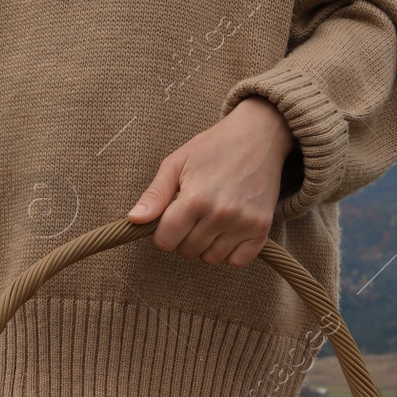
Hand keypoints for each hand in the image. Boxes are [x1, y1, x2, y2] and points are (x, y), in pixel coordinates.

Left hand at [126, 95, 296, 266]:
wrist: (260, 135)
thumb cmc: (213, 148)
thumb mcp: (176, 163)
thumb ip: (154, 195)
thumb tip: (133, 220)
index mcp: (195, 198)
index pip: (165, 241)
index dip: (163, 232)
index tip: (171, 217)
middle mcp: (221, 214)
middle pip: (187, 251)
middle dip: (183, 236)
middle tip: (194, 213)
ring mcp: (244, 222)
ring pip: (210, 259)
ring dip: (206, 245)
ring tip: (211, 219)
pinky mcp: (262, 228)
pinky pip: (237, 261)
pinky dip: (230, 251)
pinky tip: (227, 230)